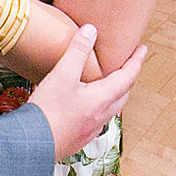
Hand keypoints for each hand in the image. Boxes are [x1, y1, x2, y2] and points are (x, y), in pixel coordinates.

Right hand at [30, 25, 146, 159]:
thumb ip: (77, 51)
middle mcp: (101, 116)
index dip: (136, 61)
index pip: (127, 77)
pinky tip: (86, 106)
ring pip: (110, 109)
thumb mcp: (62, 75)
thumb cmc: (48, 110)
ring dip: (113, 94)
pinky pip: (97, 120)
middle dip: (127, 78)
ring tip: (106, 83)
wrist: (33, 145)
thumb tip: (91, 30)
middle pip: (123, 94)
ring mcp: (91, 130)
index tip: (142, 49)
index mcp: (102, 99)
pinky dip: (99, 107)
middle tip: (125, 65)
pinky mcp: (79, 138)